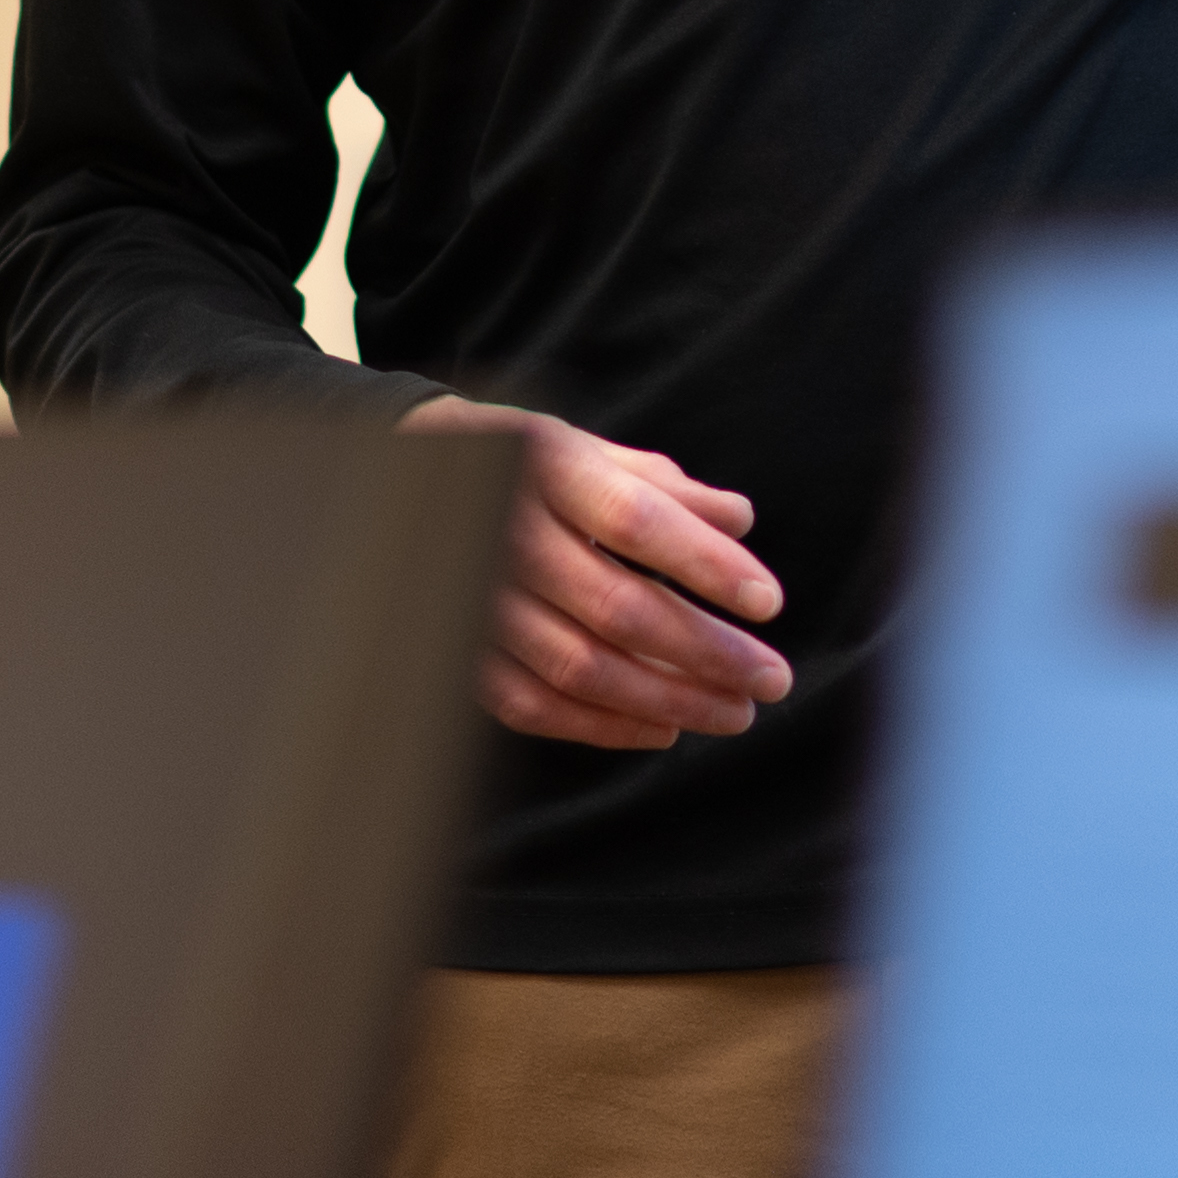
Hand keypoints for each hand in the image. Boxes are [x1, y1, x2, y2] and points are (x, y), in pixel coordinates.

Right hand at [396, 394, 794, 749]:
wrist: (406, 480)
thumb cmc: (524, 466)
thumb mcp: (589, 449)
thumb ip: (665, 486)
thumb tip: (739, 520)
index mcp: (546, 464)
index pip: (637, 520)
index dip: (704, 563)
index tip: (769, 602)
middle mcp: (505, 531)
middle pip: (617, 606)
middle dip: (705, 651)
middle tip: (771, 679)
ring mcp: (473, 597)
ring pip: (580, 668)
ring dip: (667, 700)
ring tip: (734, 712)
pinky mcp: (457, 649)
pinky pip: (533, 704)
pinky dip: (604, 726)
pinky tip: (663, 729)